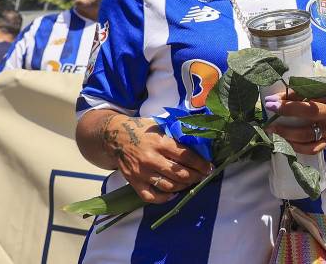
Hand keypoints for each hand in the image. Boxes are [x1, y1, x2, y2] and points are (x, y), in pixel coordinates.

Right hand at [98, 114, 212, 203]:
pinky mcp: (133, 182)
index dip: (201, 164)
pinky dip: (164, 198)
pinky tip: (173, 194)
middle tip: (202, 176)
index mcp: (160, 143)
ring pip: (168, 186)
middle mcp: (151, 159)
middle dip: (195, 177)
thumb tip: (200, 143)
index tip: (209, 168)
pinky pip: (150, 196)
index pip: (186, 156)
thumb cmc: (143, 130)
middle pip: (179, 174)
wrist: (115, 136)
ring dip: (183, 186)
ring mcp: (142, 172)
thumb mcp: (160, 127)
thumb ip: (176, 136)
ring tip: (190, 183)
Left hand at [266, 88, 325, 152]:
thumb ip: (313, 88)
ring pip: (306, 134)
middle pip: (308, 112)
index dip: (289, 96)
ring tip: (272, 129)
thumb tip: (287, 89)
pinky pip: (311, 148)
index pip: (309, 93)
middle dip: (286, 110)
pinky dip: (296, 147)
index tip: (272, 98)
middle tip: (269, 109)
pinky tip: (285, 142)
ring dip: (286, 132)